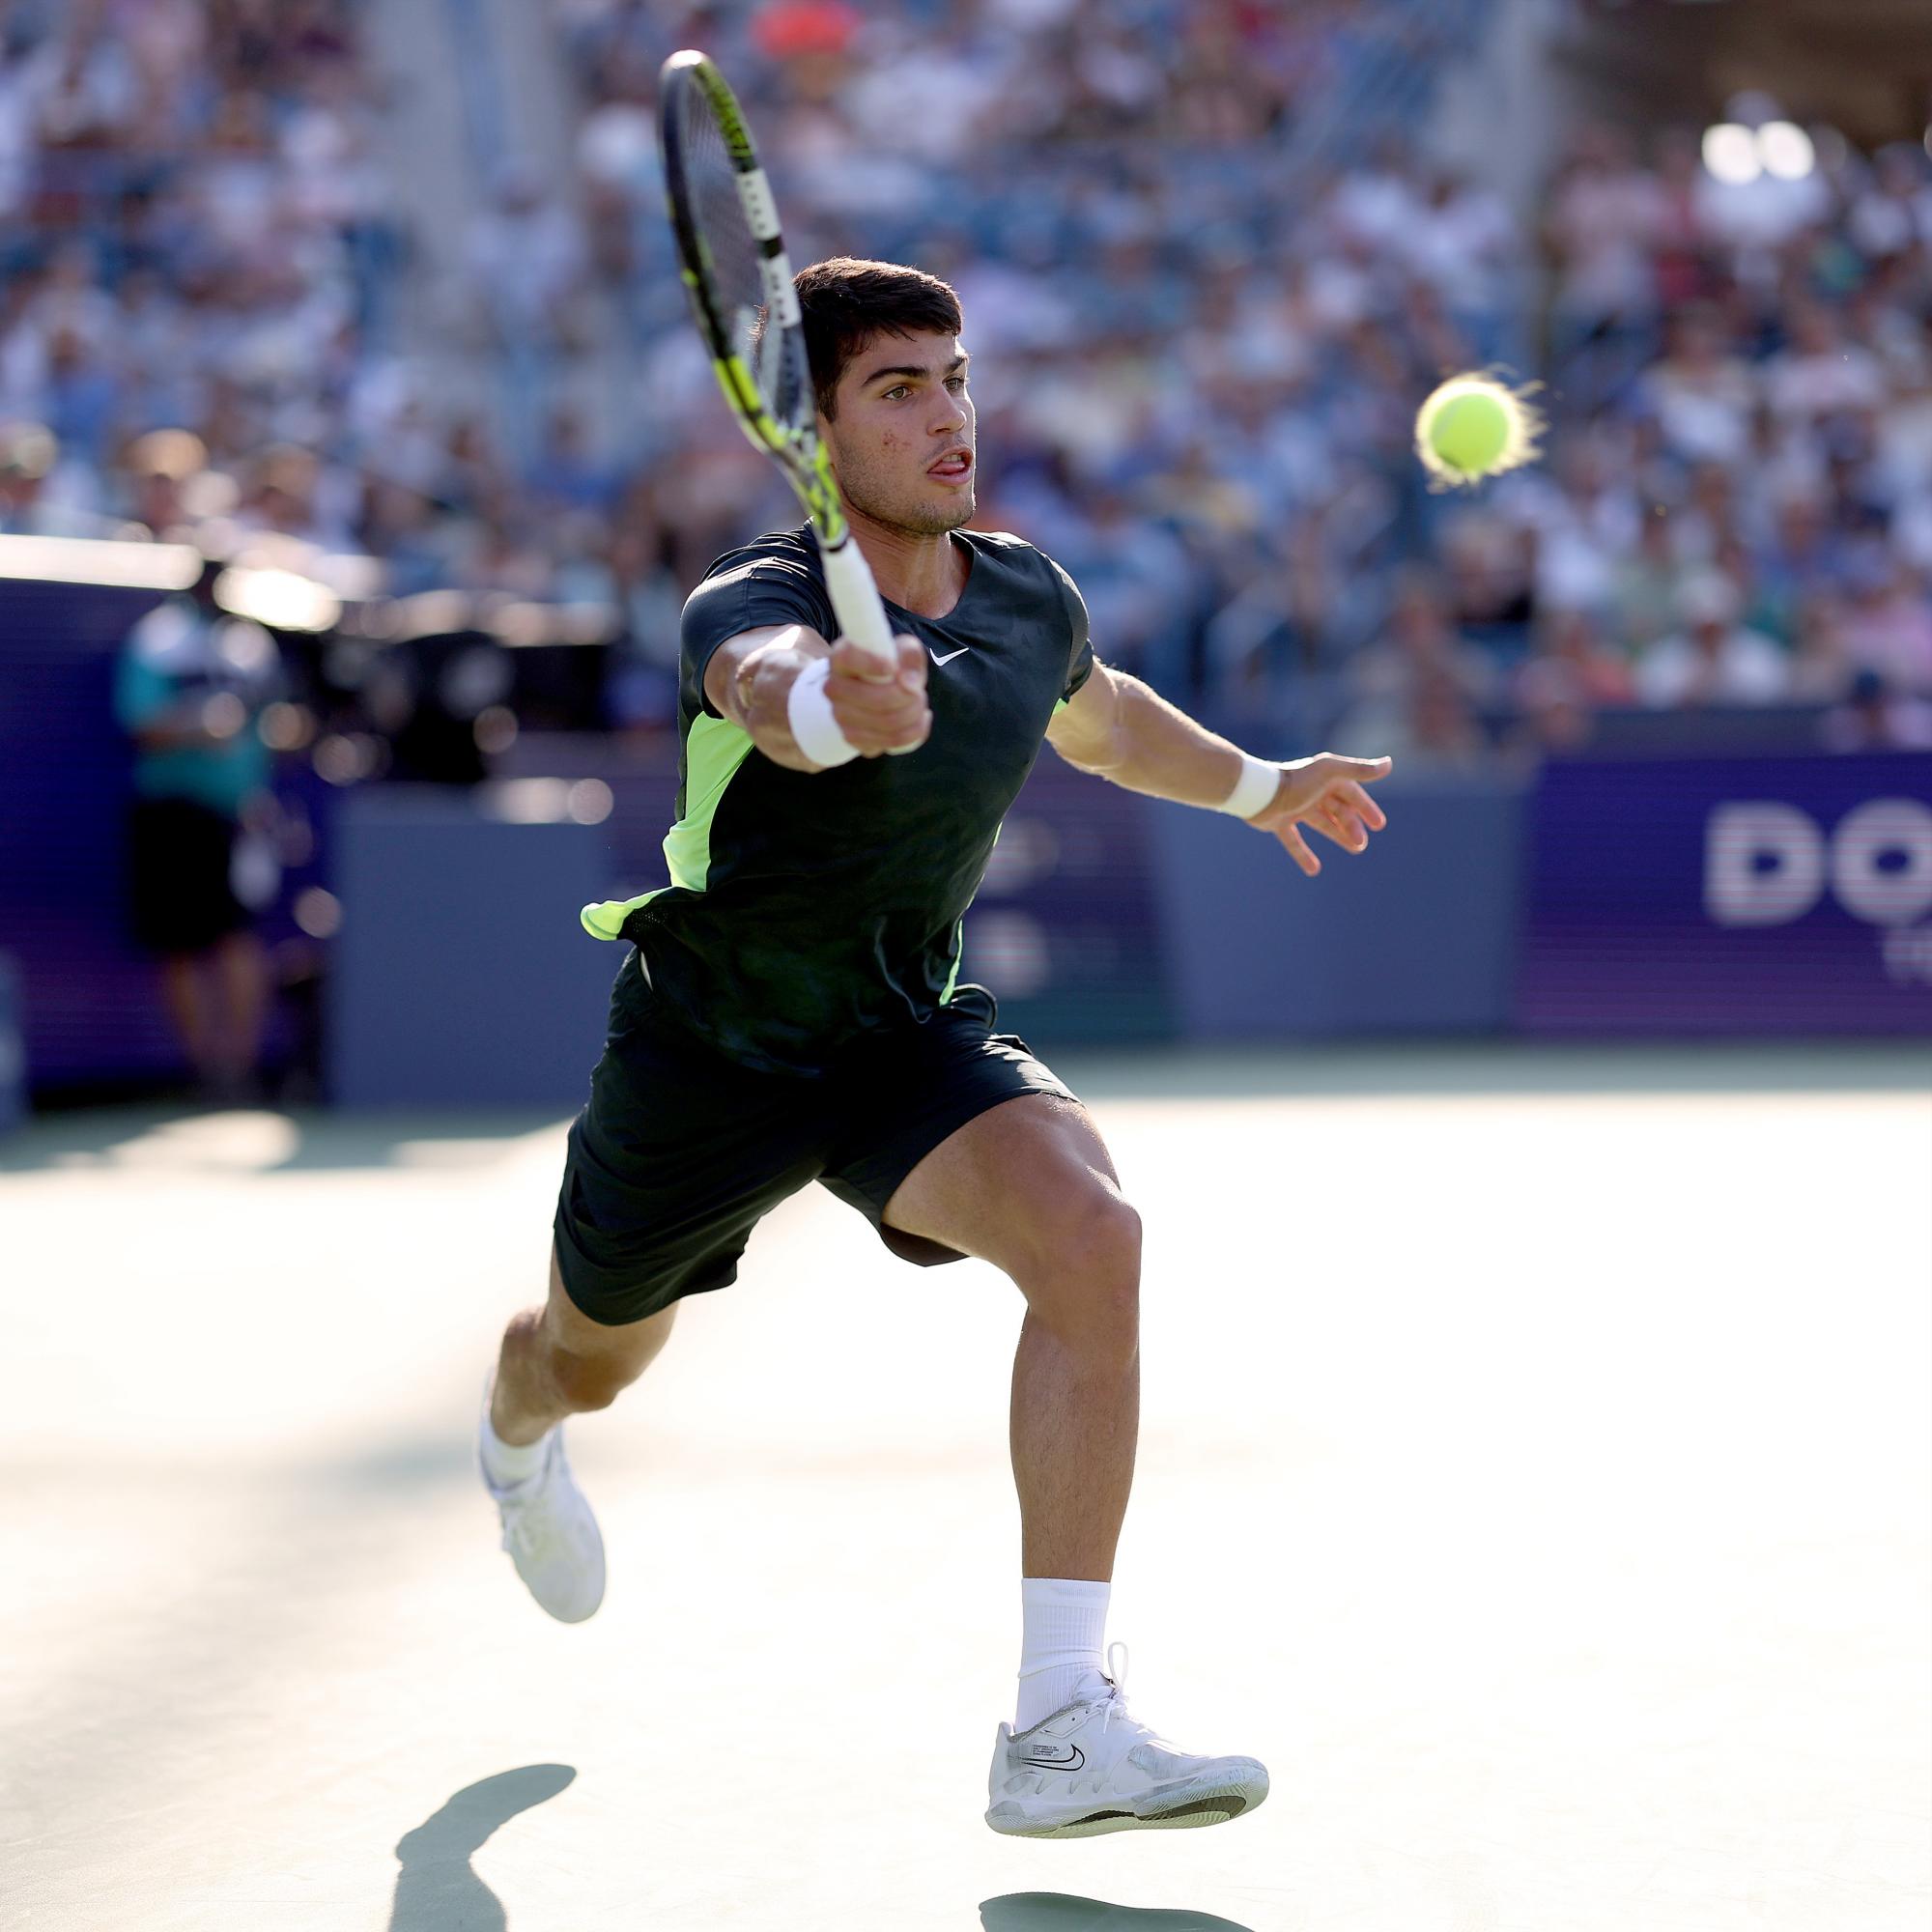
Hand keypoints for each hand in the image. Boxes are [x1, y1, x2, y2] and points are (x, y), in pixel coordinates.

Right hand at [827, 634, 929, 756]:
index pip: (849, 658)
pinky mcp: (854, 740)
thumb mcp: (902, 651)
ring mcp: (841, 717)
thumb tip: (911, 682)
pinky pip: (893, 741)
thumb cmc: (890, 666)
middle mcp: (834, 689)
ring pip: (889, 724)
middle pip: (880, 700)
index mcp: (841, 659)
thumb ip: (910, 655)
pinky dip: (914, 731)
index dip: (872, 663)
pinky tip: (915, 720)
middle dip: (911, 697)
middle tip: (919, 691)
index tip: (892, 667)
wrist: (875, 691)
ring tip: (919, 703)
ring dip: (915, 714)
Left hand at [1245, 752, 1392, 876]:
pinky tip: (1314, 869)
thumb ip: (1359, 770)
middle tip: (1361, 844)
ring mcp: (1295, 807)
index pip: (1352, 794)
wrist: (1258, 793)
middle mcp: (1311, 791)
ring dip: (1338, 836)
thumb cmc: (1296, 780)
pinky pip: (1293, 840)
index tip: (1378, 825)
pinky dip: (1303, 854)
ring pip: (1322, 824)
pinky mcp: (1278, 822)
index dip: (1366, 808)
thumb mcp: (1331, 772)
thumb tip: (1390, 764)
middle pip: (1338, 810)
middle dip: (1352, 826)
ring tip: (1355, 849)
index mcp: (1324, 778)